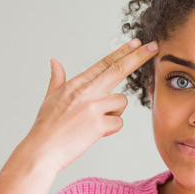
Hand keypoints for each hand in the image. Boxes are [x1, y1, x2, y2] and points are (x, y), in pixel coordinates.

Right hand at [18, 38, 158, 173]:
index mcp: (76, 84)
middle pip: (118, 69)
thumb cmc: (46, 128)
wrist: (41, 150)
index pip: (104, 63)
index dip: (122, 52)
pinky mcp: (98, 124)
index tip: (136, 43)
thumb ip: (57, 79)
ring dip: (114, 114)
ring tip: (94, 123)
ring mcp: (93, 107)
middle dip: (138, 56)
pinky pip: (118, 123)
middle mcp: (86, 92)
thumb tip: (54, 62)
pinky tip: (95, 134)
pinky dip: (110, 130)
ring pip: (121, 102)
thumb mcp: (50, 98)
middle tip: (153, 46)